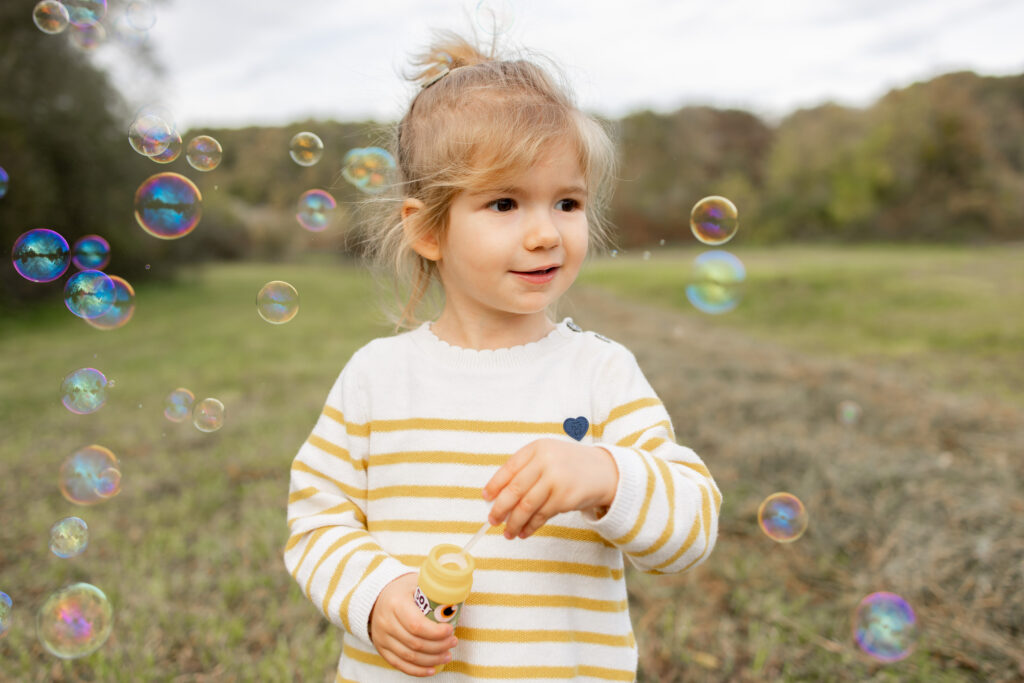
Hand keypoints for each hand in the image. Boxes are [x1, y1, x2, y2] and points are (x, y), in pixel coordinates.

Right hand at [369, 573, 457, 676]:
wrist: (379, 595)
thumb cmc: (404, 589)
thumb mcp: (417, 583)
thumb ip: (434, 592)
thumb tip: (456, 605)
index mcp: (396, 603)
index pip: (417, 625)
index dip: (436, 632)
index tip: (450, 630)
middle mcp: (386, 622)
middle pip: (415, 643)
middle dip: (439, 646)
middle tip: (453, 642)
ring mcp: (381, 637)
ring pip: (409, 656)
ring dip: (432, 659)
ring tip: (447, 655)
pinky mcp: (381, 648)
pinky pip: (399, 664)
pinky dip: (417, 670)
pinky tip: (432, 669)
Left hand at [482, 438, 617, 538]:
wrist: (605, 471)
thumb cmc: (570, 465)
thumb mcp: (548, 456)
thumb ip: (526, 470)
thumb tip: (497, 496)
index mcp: (537, 448)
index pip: (509, 468)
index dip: (495, 485)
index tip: (486, 498)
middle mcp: (546, 461)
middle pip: (515, 489)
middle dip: (500, 508)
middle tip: (492, 520)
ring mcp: (556, 480)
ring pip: (527, 506)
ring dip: (514, 522)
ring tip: (508, 533)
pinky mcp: (565, 498)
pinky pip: (541, 515)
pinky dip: (530, 526)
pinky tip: (524, 532)